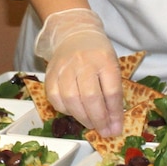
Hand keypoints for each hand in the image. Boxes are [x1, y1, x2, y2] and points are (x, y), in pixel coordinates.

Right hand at [35, 8, 121, 135]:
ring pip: (71, 100)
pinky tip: (73, 111)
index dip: (114, 114)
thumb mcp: (112, 66)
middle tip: (103, 131)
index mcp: (105, 60)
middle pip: (91, 97)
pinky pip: (55, 98)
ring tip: (90, 123)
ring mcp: (65, 67)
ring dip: (82, 117)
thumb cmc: (97, 54)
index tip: (116, 129)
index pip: (112, 91)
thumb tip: (114, 124)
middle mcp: (84, 62)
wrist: (74, 34)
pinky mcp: (50, 73)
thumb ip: (113, 92)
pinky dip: (65, 110)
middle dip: (98, 120)